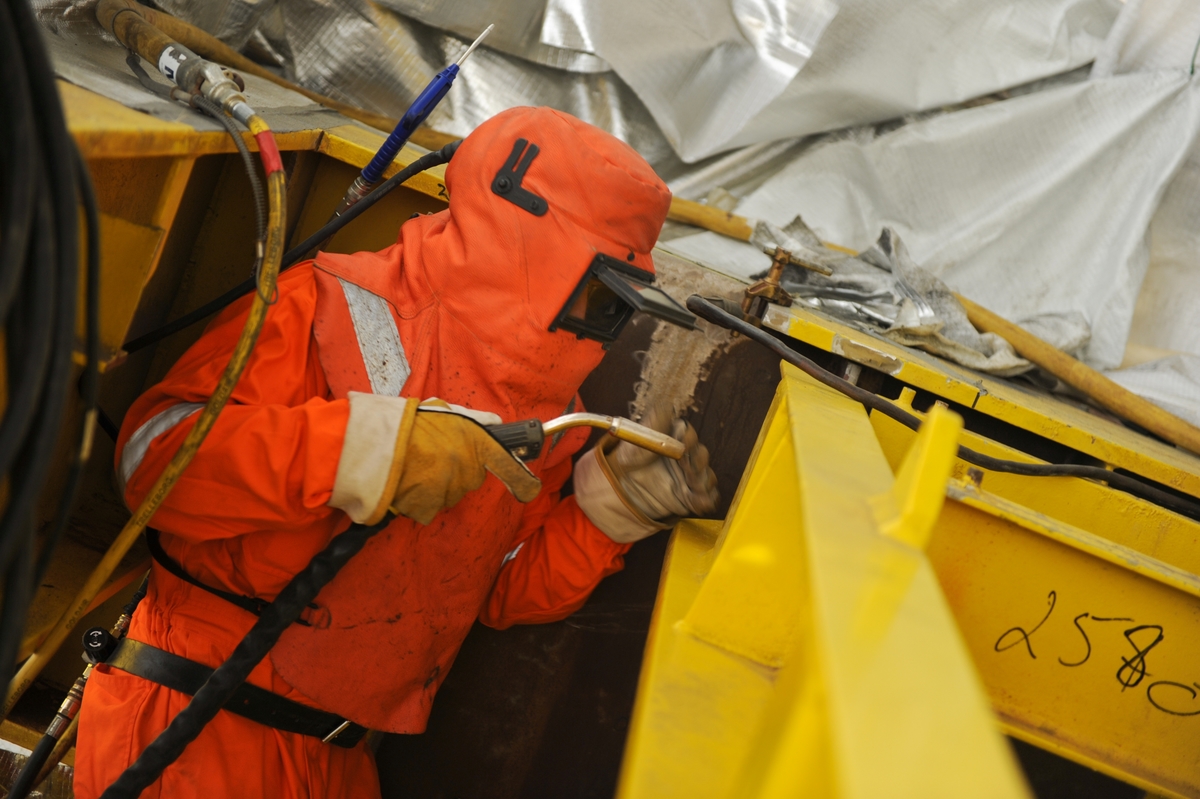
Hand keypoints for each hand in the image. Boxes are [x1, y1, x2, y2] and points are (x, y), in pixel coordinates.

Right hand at [390, 401, 541, 524]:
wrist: (371, 444)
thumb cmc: (404, 424)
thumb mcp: (442, 411)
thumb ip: (473, 419)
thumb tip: (496, 424)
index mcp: (474, 442)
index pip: (506, 464)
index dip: (521, 479)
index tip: (530, 490)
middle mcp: (466, 468)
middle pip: (471, 479)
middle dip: (456, 470)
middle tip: (432, 455)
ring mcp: (448, 490)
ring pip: (449, 493)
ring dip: (436, 485)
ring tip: (414, 466)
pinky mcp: (428, 508)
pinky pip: (429, 507)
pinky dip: (419, 499)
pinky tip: (406, 482)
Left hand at [574, 404, 717, 543]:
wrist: (622, 485)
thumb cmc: (631, 457)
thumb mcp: (637, 438)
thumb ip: (653, 422)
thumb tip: (665, 406)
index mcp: (674, 438)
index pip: (688, 435)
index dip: (687, 439)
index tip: (683, 444)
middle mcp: (686, 456)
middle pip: (701, 456)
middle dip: (698, 462)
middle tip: (690, 468)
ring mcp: (690, 476)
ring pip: (706, 477)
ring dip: (703, 481)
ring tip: (694, 486)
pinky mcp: (690, 496)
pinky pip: (705, 498)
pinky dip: (704, 500)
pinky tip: (696, 501)